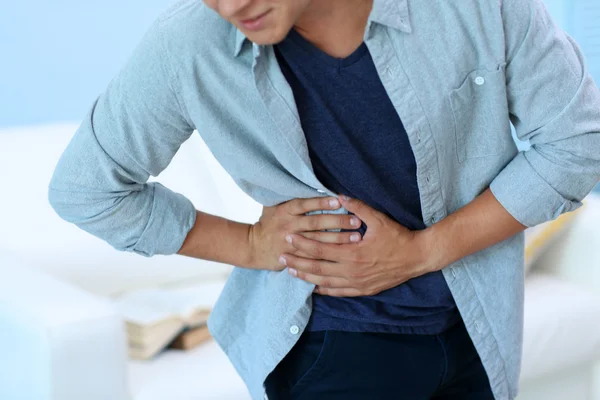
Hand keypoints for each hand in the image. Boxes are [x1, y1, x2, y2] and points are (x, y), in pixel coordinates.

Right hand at [248, 197, 363, 270]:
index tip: (339, 201)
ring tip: (356, 236)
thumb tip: (309, 183)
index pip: (305, 204)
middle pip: (315, 223)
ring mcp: (290, 242)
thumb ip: (291, 198)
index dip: (321, 202)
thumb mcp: (274, 207)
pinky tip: (343, 254)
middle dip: (337, 221)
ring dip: (338, 239)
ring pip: (318, 240)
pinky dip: (329, 255)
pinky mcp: (293, 257)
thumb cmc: (269, 223)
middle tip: (356, 220)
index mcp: (285, 211)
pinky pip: (313, 257)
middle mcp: (288, 226)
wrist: (253, 247)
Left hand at [280, 195, 433, 296]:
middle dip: (297, 263)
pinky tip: (313, 287)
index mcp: (352, 253)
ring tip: (291, 272)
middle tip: (281, 258)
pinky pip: (338, 292)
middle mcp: (351, 271)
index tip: (289, 238)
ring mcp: (357, 283)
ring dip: (306, 277)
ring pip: (324, 282)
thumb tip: (339, 196)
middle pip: (316, 268)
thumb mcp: (378, 219)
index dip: (302, 244)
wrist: (417, 258)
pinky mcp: (363, 290)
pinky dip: (323, 289)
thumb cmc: (397, 237)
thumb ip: (357, 208)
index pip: (319, 249)